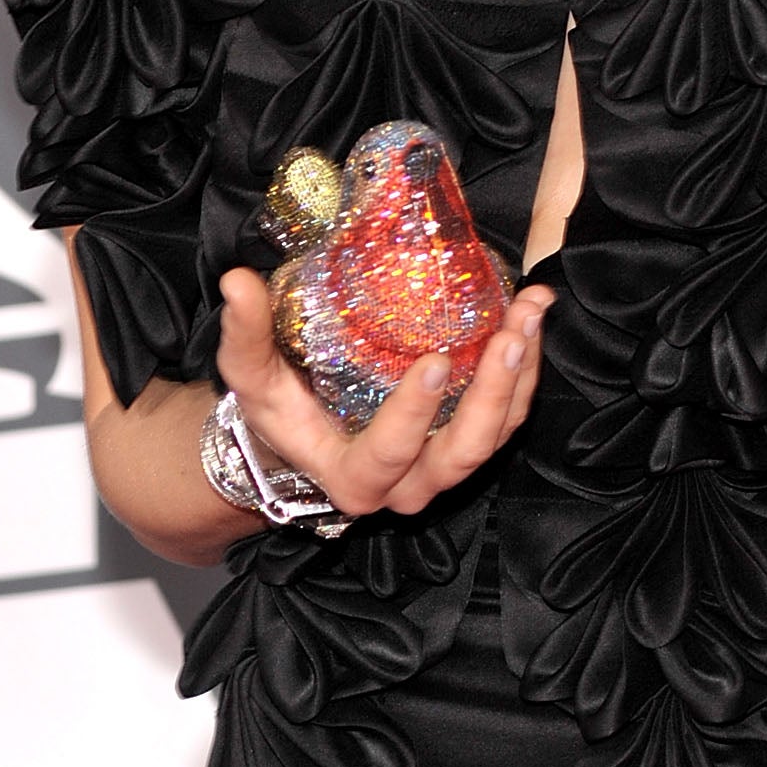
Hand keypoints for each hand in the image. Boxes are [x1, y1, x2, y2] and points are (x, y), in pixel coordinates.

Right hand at [214, 267, 551, 520]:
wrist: (305, 434)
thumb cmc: (278, 408)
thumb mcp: (250, 375)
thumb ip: (245, 333)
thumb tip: (237, 281)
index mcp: (352, 478)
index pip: (389, 456)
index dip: (415, 415)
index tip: (436, 360)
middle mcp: (406, 485)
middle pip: (463, 455)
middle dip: (494, 394)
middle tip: (509, 333)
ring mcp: (443, 466)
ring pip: (496, 436)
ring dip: (521, 375)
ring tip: (529, 313)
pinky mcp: (468, 440)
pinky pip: (508, 416)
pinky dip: (525, 367)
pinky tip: (530, 316)